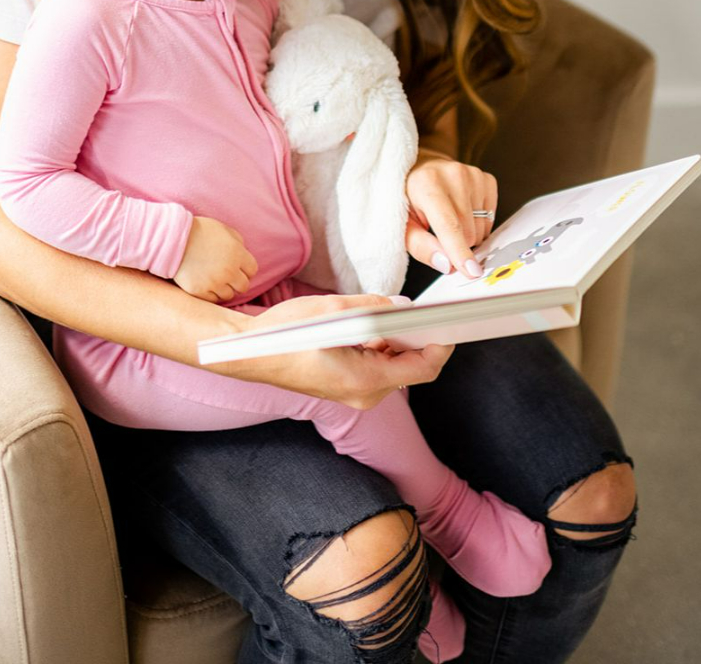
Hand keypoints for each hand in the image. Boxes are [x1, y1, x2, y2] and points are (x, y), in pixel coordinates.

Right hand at [174, 216, 258, 301]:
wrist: (173, 239)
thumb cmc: (199, 231)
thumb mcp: (223, 229)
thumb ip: (238, 242)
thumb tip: (244, 254)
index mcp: (237, 253)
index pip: (252, 270)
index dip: (245, 269)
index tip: (238, 268)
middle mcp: (228, 270)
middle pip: (243, 286)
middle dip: (237, 281)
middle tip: (227, 276)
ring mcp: (214, 283)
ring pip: (228, 295)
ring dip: (224, 288)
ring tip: (215, 279)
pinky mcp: (200, 291)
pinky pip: (213, 300)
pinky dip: (210, 293)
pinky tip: (205, 283)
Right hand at [212, 292, 453, 408]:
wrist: (249, 355)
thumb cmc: (285, 335)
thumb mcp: (333, 310)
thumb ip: (375, 308)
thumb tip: (403, 307)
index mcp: (366, 381)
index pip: (423, 368)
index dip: (441, 344)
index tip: (451, 322)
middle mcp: (365, 395)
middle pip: (410, 368)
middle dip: (421, 339)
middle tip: (428, 311)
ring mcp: (354, 394)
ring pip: (393, 367)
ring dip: (398, 341)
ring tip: (398, 314)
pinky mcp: (345, 386)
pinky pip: (375, 367)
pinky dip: (381, 347)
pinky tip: (373, 326)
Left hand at [405, 154, 497, 277]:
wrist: (420, 168)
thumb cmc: (408, 198)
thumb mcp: (402, 224)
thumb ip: (420, 246)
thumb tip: (447, 265)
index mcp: (427, 184)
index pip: (449, 225)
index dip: (459, 251)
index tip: (471, 272)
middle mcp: (453, 175)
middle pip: (468, 232)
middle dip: (457, 244)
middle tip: (438, 231)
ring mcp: (473, 175)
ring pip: (481, 229)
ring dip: (467, 233)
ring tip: (449, 218)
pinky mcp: (486, 179)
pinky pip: (490, 218)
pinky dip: (478, 223)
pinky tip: (462, 211)